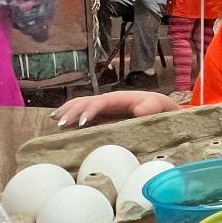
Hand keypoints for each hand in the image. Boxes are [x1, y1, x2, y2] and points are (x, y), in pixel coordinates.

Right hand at [52, 90, 178, 127]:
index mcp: (122, 98)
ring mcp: (106, 108)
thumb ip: (153, 107)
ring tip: (55, 121)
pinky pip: (84, 113)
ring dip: (68, 111)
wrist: (166, 111)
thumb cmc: (163, 109)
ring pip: (82, 105)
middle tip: (61, 124)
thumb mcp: (162, 107)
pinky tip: (59, 120)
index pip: (102, 101)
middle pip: (87, 101)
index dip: (91, 110)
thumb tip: (139, 110)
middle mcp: (111, 101)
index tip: (83, 122)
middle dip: (73, 110)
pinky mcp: (104, 116)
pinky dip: (71, 114)